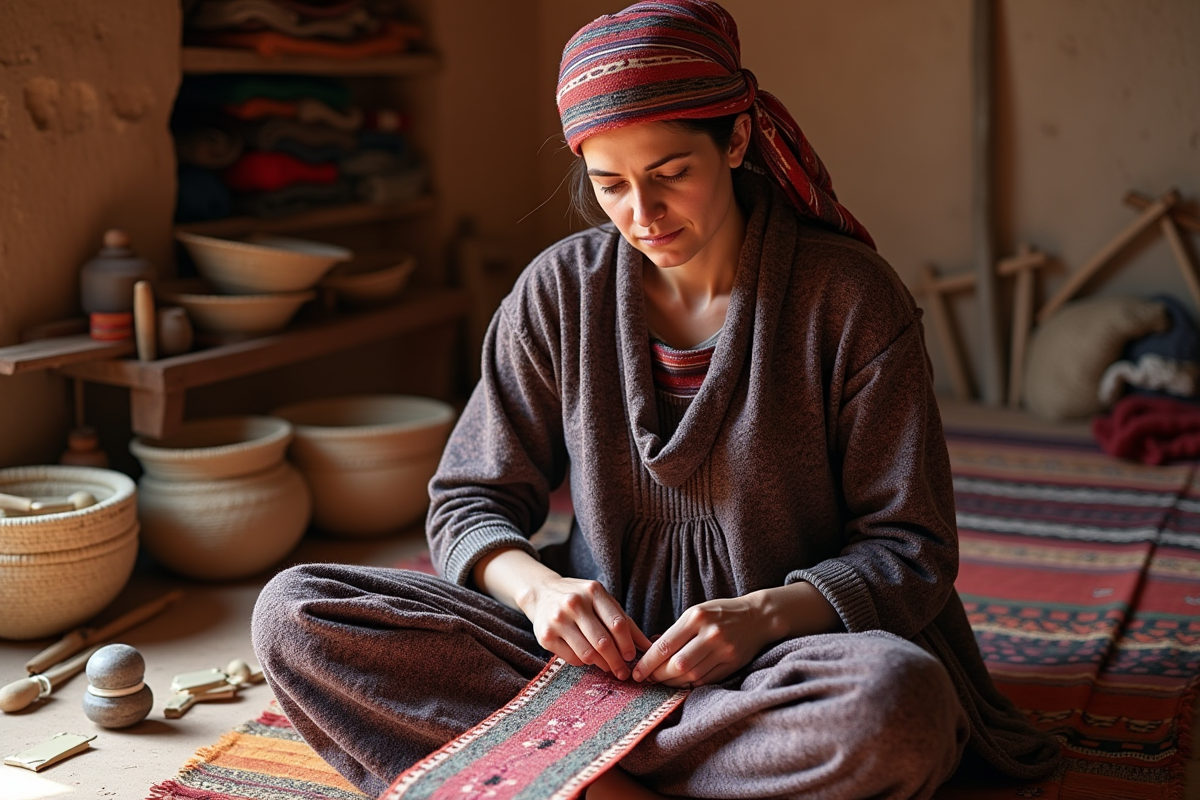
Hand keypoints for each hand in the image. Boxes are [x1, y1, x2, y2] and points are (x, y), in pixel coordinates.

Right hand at [520, 576, 653, 679]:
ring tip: (607, 667)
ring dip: (602, 665)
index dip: (628, 644)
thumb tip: (648, 647)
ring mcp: (558, 620)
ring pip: (588, 654)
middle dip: (617, 662)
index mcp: (593, 591)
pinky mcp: (545, 636)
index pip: (617, 623)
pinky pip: (572, 658)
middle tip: (623, 672)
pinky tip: (587, 659)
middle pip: (603, 642)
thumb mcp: (602, 601)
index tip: (632, 657)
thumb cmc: (580, 599)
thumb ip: (625, 622)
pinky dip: (584, 663)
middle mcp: (574, 603)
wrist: (540, 593)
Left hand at [631, 596, 773, 687]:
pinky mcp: (732, 664)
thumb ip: (675, 631)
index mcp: (696, 617)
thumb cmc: (721, 613)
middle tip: (648, 679)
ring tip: (662, 681)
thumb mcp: (696, 613)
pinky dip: (690, 684)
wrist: (758, 617)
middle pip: (677, 664)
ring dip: (672, 682)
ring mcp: (723, 650)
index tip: (637, 672)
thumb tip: (650, 649)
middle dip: (658, 675)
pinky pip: (705, 680)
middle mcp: (710, 634)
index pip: (665, 645)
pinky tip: (681, 682)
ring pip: (690, 675)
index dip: (648, 662)